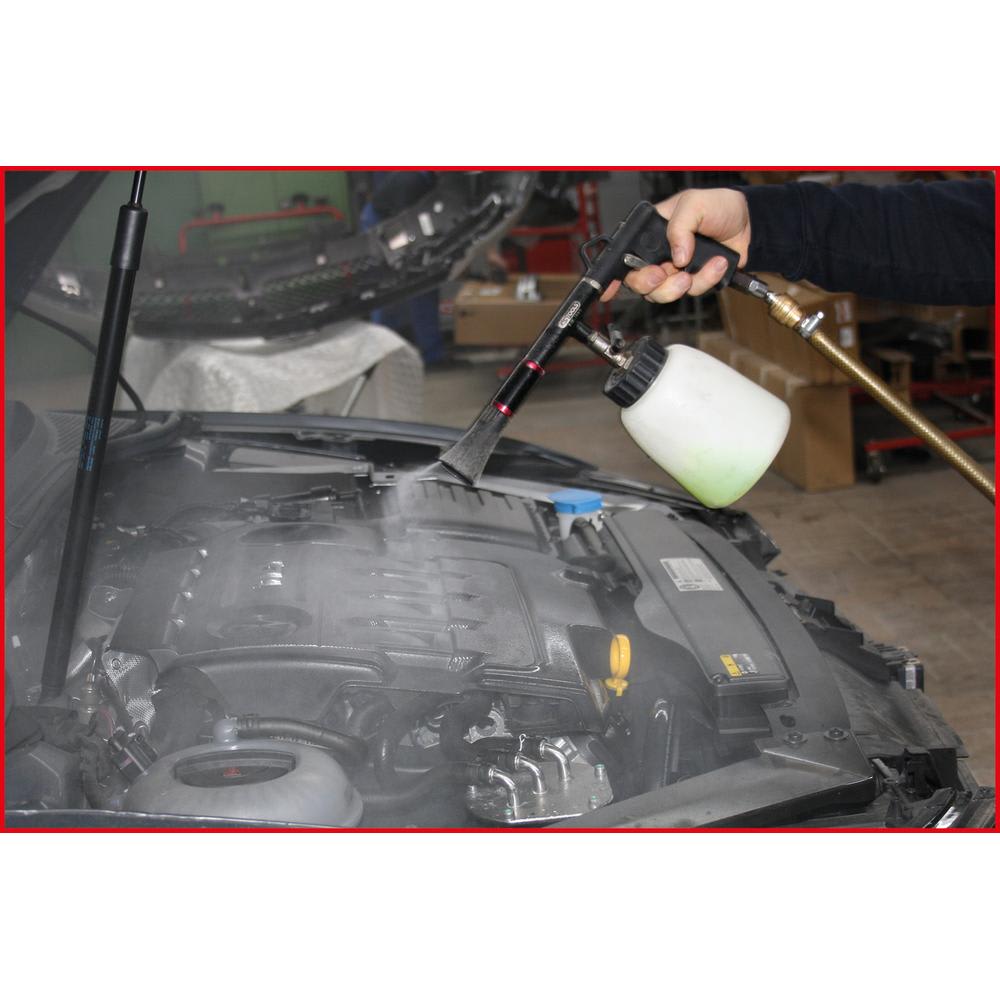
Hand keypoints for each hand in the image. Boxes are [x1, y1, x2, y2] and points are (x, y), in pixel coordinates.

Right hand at [601, 188, 750, 303]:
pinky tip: (717, 263)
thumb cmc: (719, 206)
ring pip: (663, 293)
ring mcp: (675, 270)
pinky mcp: (693, 281)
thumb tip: (676, 256)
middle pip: (639, 282)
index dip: (614, 276)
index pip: (624, 255)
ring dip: (681, 285)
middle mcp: (658, 255)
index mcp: (650, 234)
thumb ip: (680, 227)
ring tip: (697, 269)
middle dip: (651, 283)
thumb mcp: (694, 204)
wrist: (750, 223)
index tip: (609, 290)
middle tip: (665, 274)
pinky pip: (691, 292)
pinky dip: (706, 280)